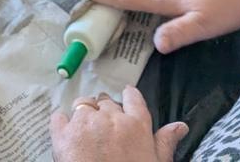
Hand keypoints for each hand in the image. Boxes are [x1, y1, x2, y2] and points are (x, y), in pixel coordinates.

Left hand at [51, 86, 187, 161]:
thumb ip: (165, 143)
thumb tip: (180, 126)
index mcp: (135, 124)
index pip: (132, 98)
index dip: (128, 97)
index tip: (127, 97)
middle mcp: (109, 117)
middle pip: (106, 102)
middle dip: (106, 112)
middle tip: (106, 129)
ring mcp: (84, 122)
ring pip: (83, 104)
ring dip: (85, 114)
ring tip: (87, 132)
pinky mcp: (63, 132)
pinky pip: (59, 116)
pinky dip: (62, 122)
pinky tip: (67, 134)